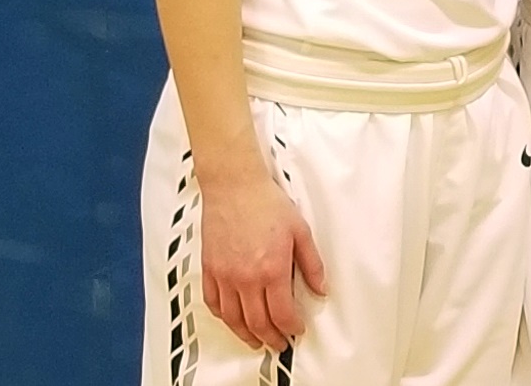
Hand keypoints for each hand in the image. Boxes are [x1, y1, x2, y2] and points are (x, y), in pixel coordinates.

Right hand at [198, 167, 325, 351]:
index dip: (291, 327)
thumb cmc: (267, 204)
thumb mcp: (301, 231)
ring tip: (257, 340)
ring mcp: (224, 275)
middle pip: (256, 322)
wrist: (235, 187)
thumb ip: (311, 264)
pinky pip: (213, 303)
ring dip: (246, 334)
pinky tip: (232, 320)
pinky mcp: (210, 269)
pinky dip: (223, 317)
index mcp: (271, 269)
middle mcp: (245, 278)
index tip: (297, 329)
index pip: (281, 313)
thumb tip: (321, 288)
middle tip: (279, 343)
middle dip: (271, 338)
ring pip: (233, 318)